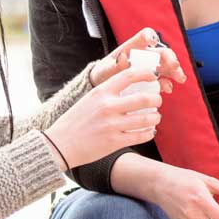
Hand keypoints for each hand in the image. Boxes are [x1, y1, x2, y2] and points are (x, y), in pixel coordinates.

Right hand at [43, 66, 166, 167]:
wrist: (60, 144)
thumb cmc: (75, 121)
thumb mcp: (89, 99)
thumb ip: (107, 93)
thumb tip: (130, 87)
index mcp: (101, 92)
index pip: (129, 75)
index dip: (146, 73)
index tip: (154, 76)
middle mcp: (108, 107)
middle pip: (144, 98)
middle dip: (156, 99)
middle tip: (158, 100)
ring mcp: (112, 125)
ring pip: (146, 119)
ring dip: (155, 117)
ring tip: (155, 117)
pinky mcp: (115, 142)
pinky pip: (140, 136)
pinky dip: (149, 133)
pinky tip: (150, 131)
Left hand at [87, 28, 187, 92]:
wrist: (104, 88)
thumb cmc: (104, 74)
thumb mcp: (104, 70)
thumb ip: (113, 65)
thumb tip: (122, 59)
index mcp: (133, 47)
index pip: (144, 36)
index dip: (150, 36)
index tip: (152, 41)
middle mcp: (145, 55)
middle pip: (161, 51)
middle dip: (169, 57)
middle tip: (174, 65)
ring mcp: (151, 67)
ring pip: (167, 65)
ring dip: (175, 70)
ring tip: (179, 78)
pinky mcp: (152, 80)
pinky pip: (164, 80)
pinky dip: (167, 83)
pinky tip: (168, 88)